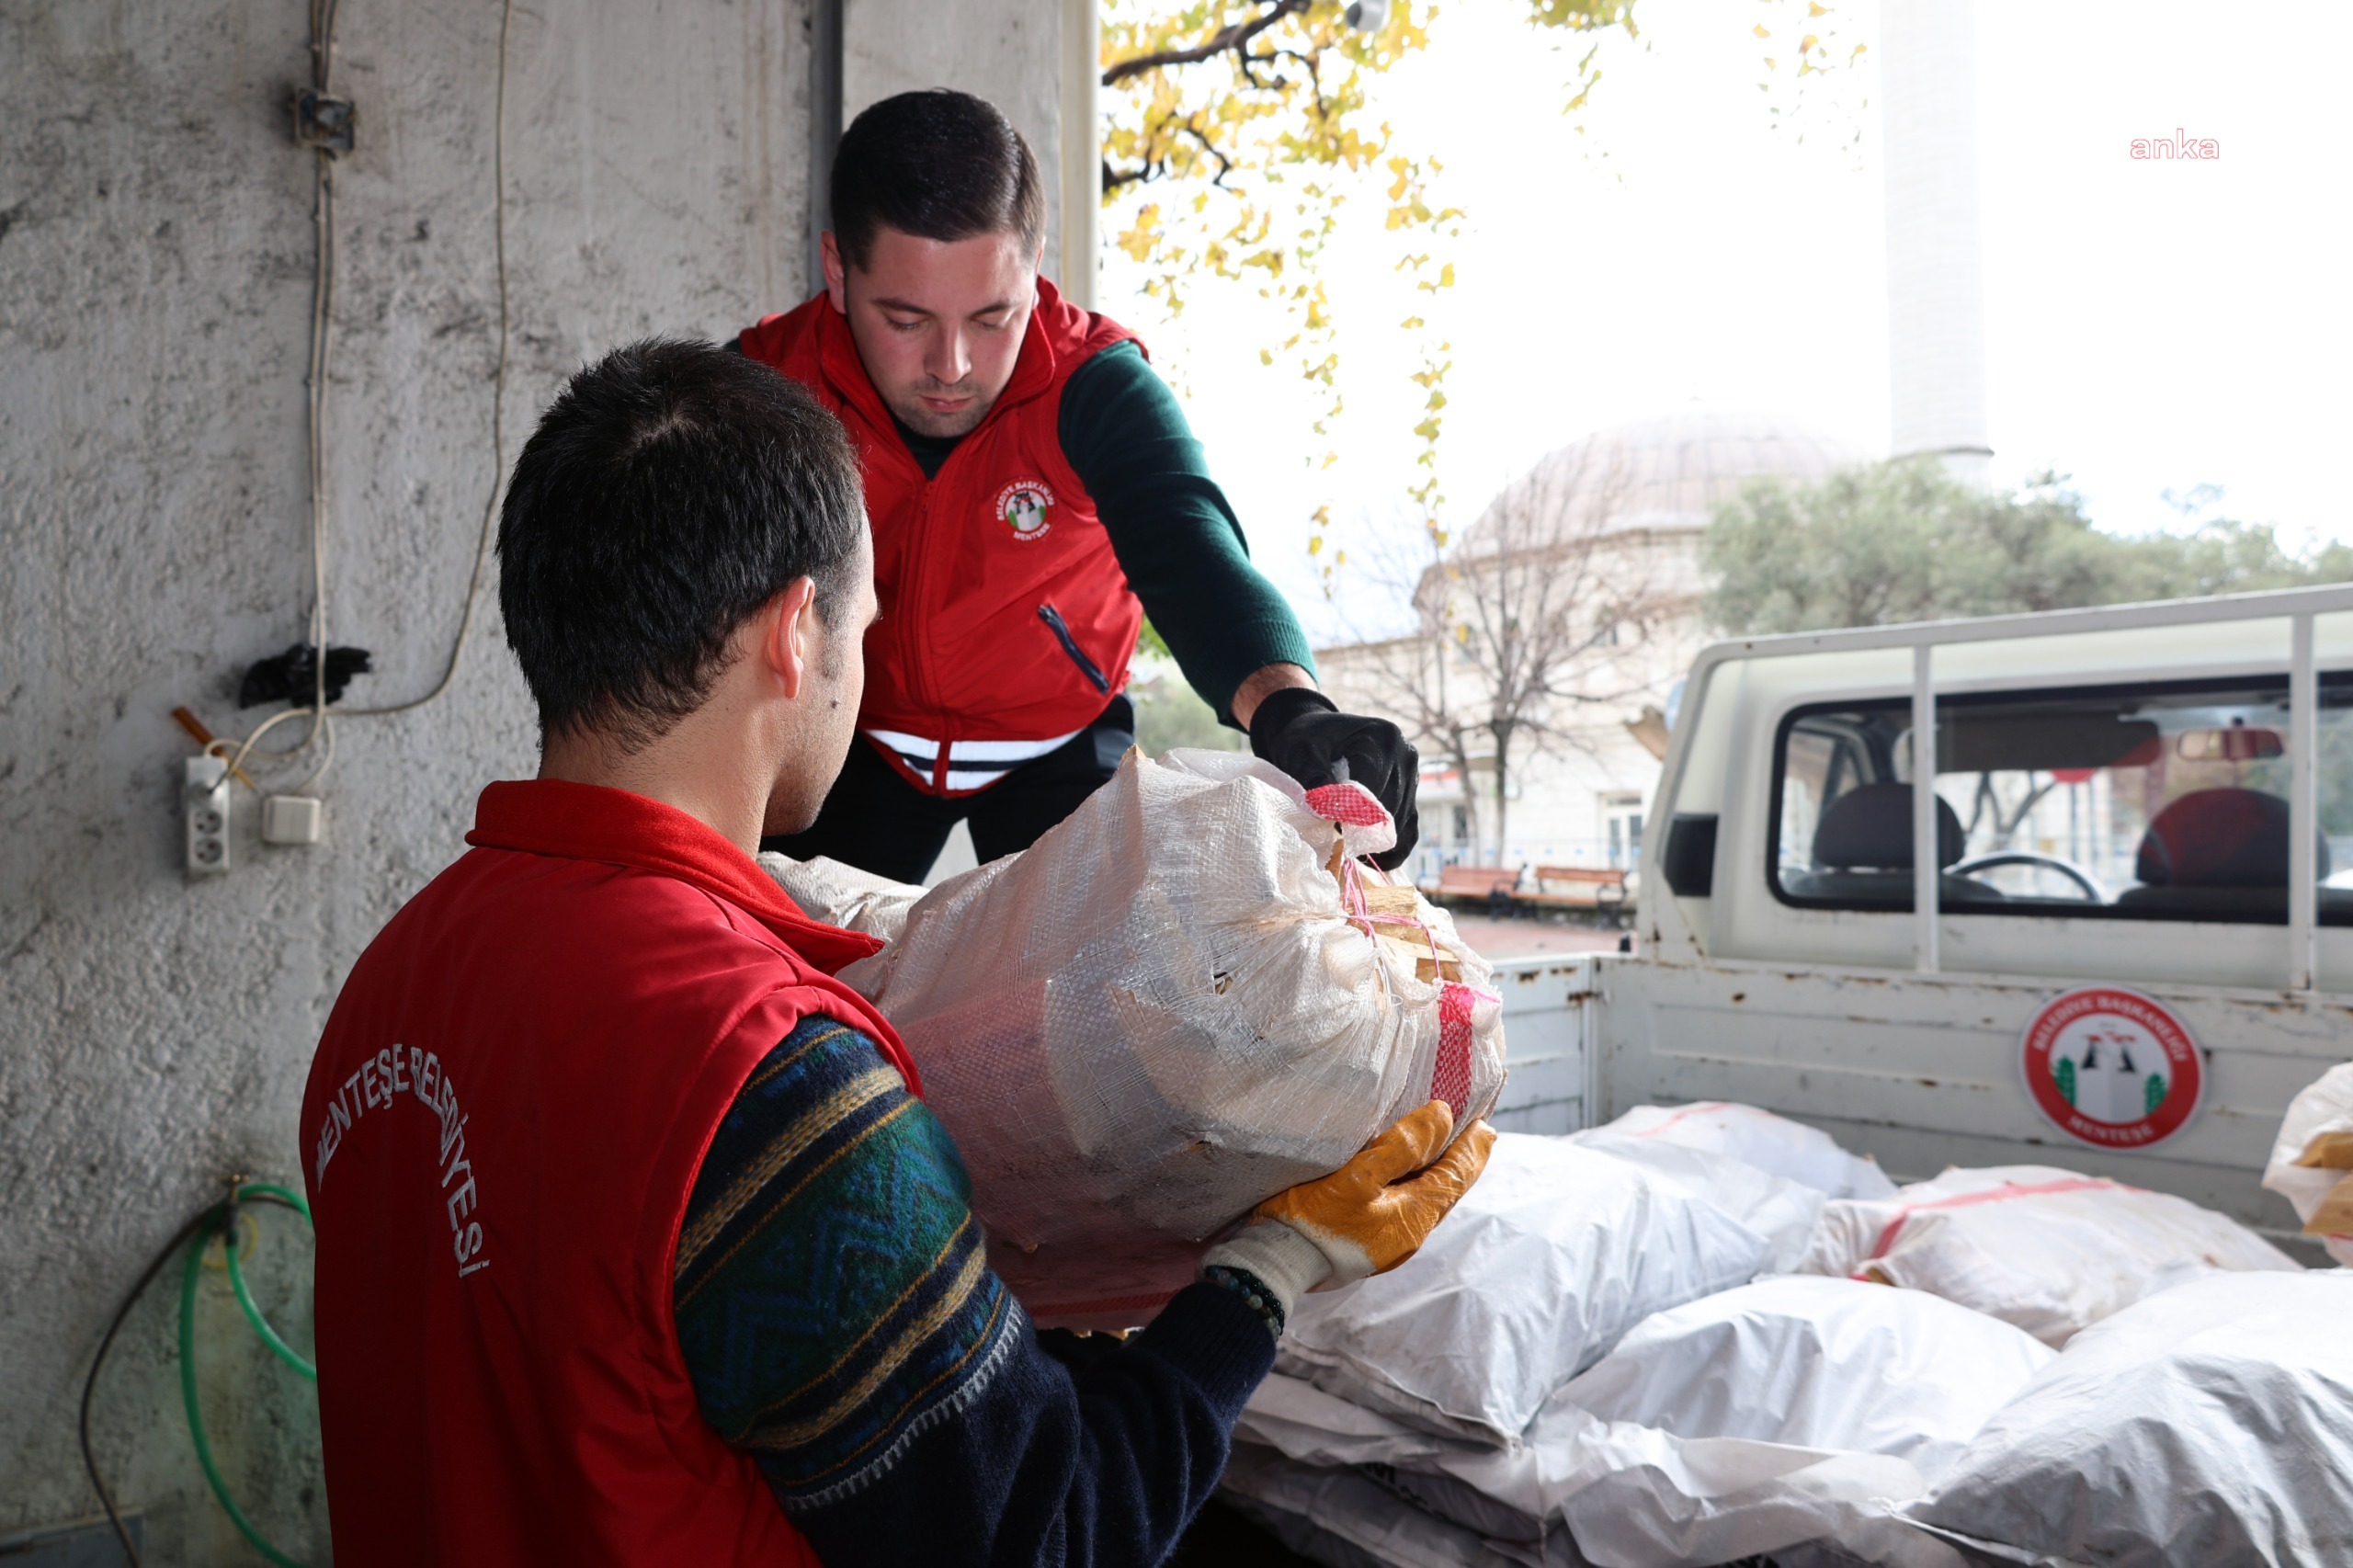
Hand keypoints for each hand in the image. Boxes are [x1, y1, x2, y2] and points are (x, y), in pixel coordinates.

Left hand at [1248, 687, 1420, 870]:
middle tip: (1338, 845)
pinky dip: (1393, 847)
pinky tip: (1370, 858)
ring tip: (1349, 851)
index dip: (1353, 816)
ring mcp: (1412, 774)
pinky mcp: (1411, 793)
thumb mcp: (1301, 751)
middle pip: (1391, 808)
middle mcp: (1405, 755)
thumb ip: (1314, 776)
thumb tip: (1329, 809)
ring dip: (1378, 841)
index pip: (1374, 789)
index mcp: (1382, 738)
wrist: (1317, 733)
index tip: (1332, 830)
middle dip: (1365, 830)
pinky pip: (1410, 827)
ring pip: (1402, 821)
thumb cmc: (1307, 740)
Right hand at [1253, 1101, 1494, 1288]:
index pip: (1454, 1177)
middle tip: (1475, 1135)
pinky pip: (1403, 1210)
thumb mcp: (1358, 1175)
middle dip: (1459, 1162)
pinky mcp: (1367, 1246)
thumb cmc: (1313, 1218)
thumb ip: (1403, 1146)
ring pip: (1424, 1202)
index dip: (1471, 1149)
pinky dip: (1414, 1188)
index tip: (1486, 1125)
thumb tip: (1443, 1117)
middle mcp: (1409, 1236)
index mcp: (1413, 1218)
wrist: (1274, 1266)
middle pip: (1444, 1192)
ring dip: (1437, 1175)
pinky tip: (1403, 1180)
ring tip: (1443, 1152)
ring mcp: (1388, 1245)